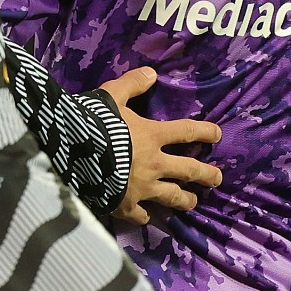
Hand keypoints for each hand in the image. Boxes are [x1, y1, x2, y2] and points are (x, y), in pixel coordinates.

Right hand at [97, 66, 222, 225]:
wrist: (72, 154)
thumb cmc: (94, 122)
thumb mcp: (111, 95)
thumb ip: (132, 84)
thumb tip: (151, 72)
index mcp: (153, 136)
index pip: (187, 132)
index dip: (205, 132)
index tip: (218, 135)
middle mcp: (154, 164)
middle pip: (189, 170)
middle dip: (207, 175)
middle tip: (217, 179)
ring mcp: (142, 188)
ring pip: (172, 197)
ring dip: (185, 199)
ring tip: (193, 202)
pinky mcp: (125, 206)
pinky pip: (141, 215)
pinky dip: (145, 217)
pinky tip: (148, 218)